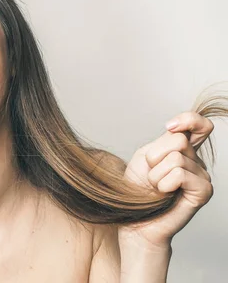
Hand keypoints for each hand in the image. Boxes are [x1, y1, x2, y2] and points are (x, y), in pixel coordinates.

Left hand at [120, 112, 213, 248]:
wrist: (135, 220)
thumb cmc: (137, 189)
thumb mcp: (146, 156)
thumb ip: (165, 141)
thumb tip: (178, 131)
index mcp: (183, 150)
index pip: (199, 124)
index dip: (187, 119)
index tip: (168, 127)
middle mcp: (196, 161)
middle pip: (178, 139)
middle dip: (156, 157)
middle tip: (152, 175)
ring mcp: (203, 176)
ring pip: (176, 158)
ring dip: (156, 174)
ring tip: (157, 188)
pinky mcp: (204, 191)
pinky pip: (180, 174)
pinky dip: (164, 183)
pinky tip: (164, 194)